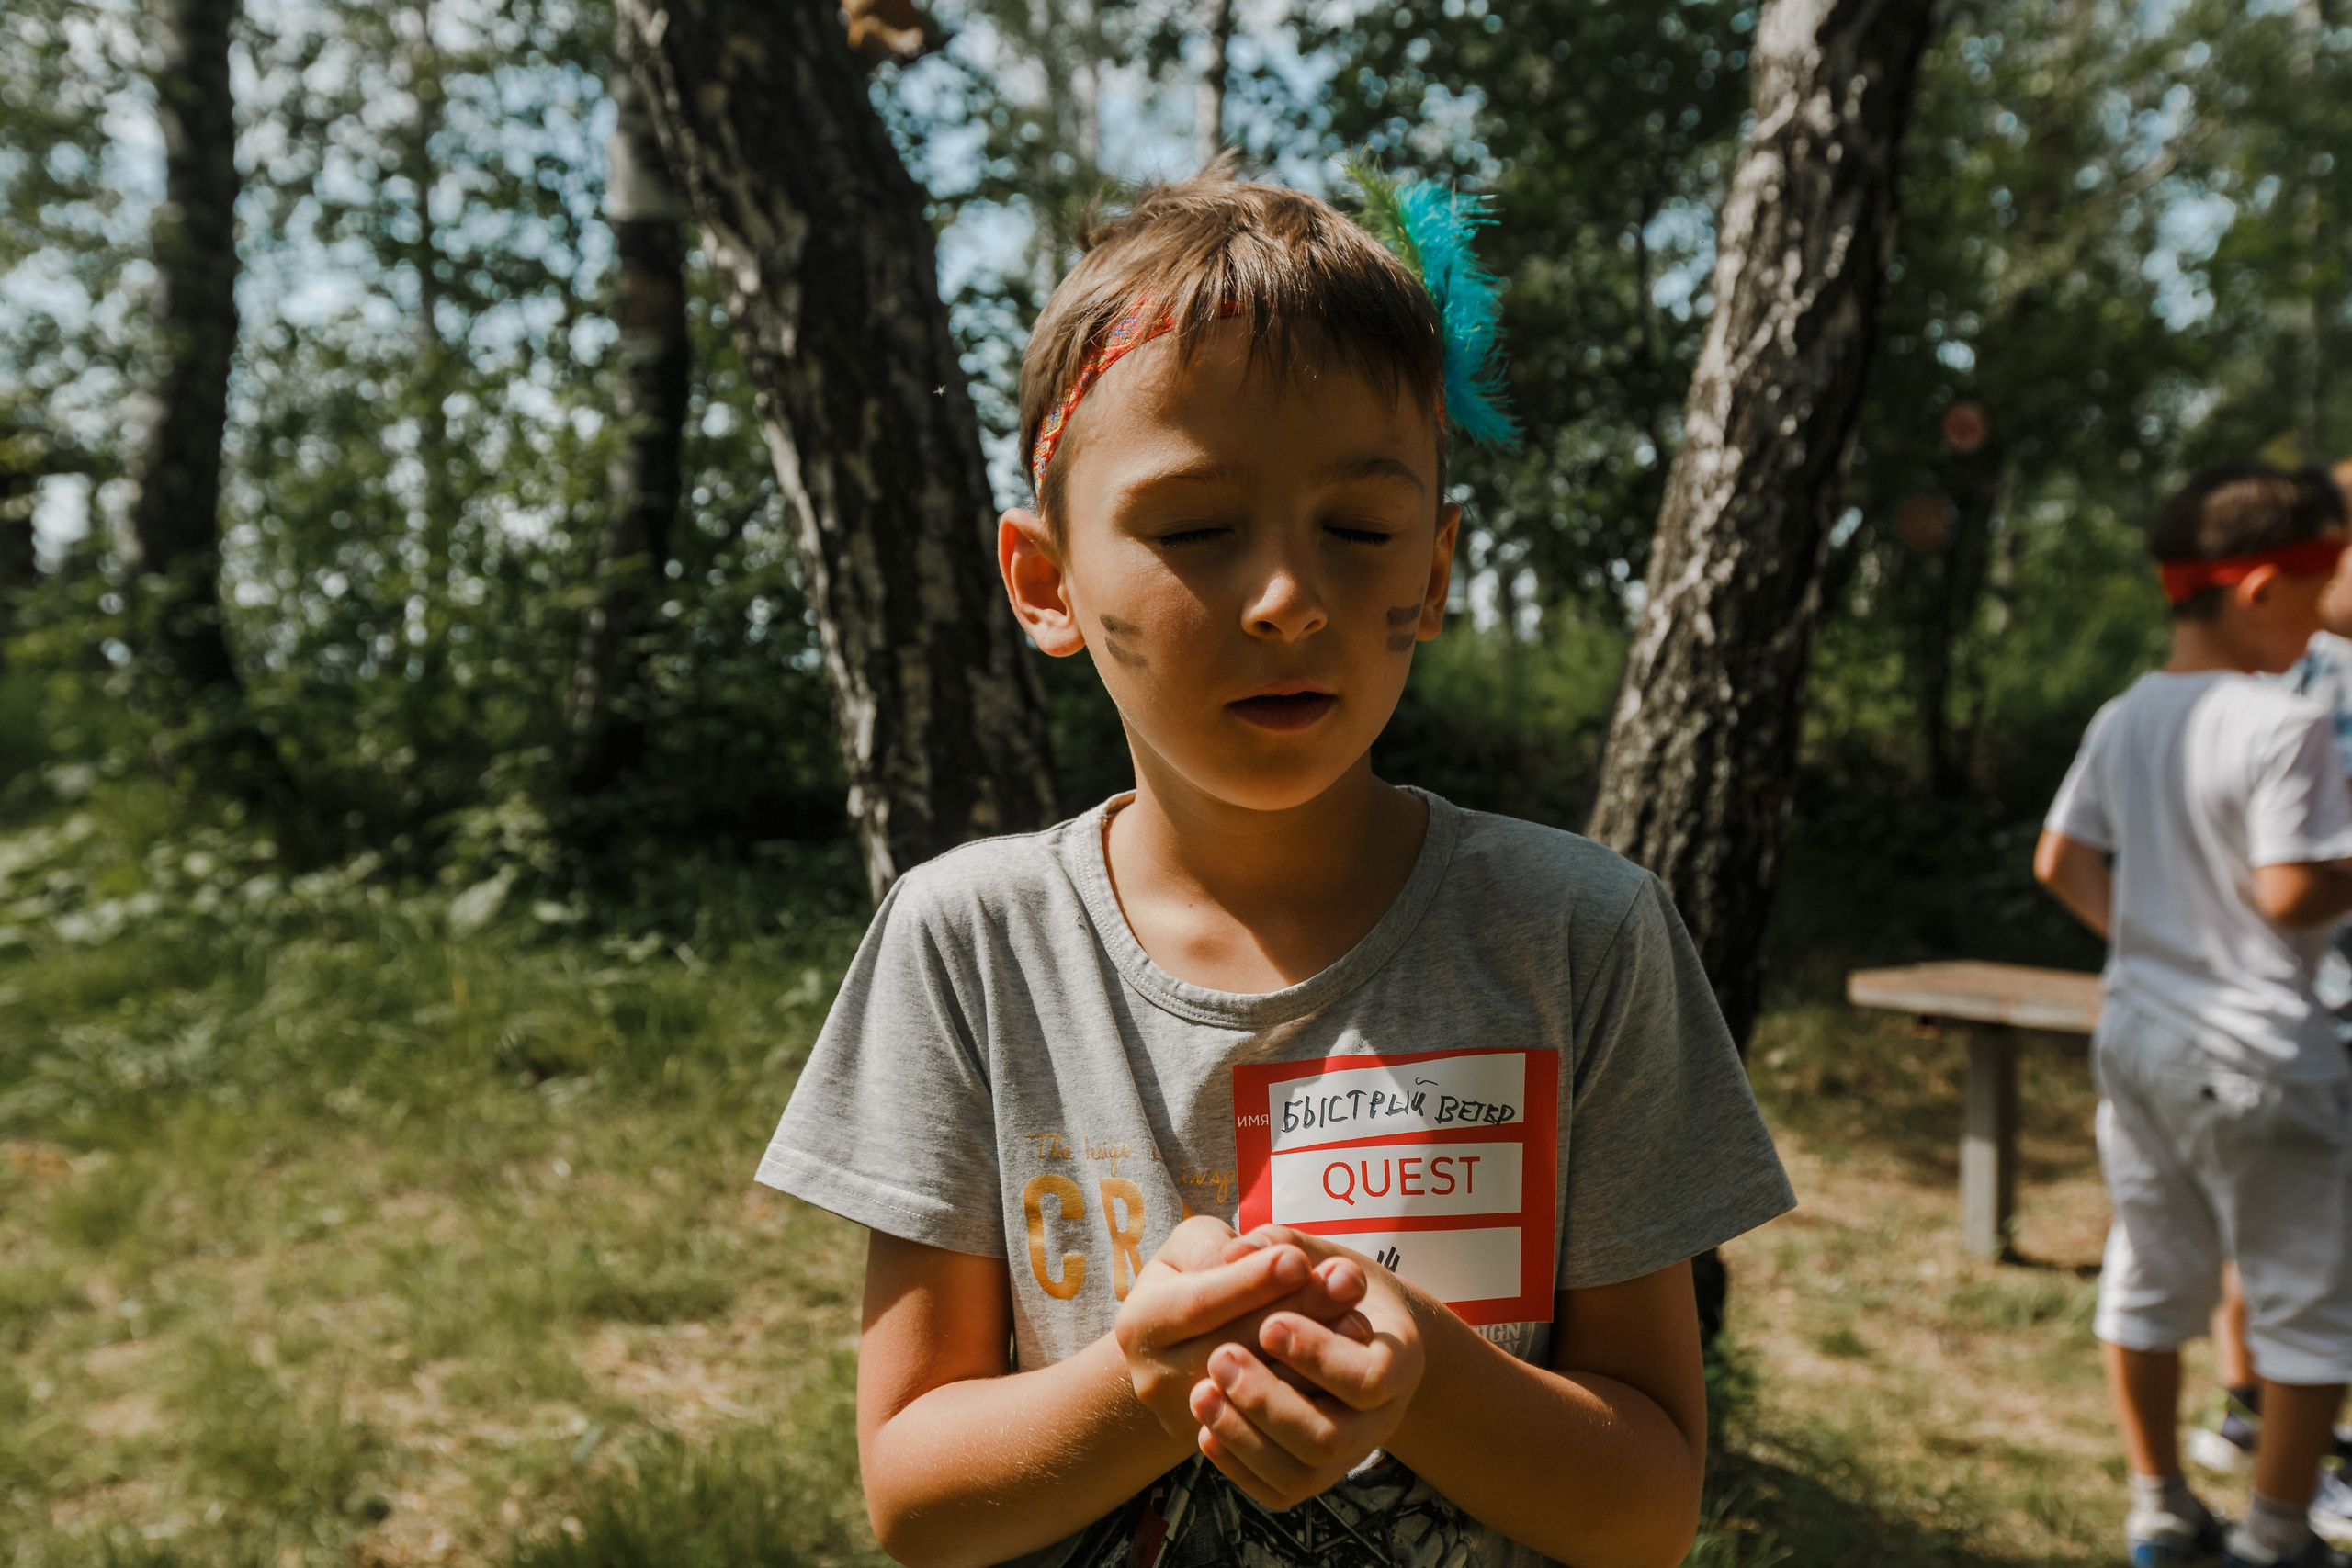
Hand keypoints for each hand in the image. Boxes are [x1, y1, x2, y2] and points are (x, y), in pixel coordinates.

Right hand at [1115, 1217, 1371, 1442]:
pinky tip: (1352, 1351)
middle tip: (1347, 1278)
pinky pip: (1283, 1429)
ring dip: (1318, 1353)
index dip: (1252, 1283)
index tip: (1299, 1258)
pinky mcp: (1232, 1453)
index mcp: (1138, 1326)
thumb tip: (1245, 1256)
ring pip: (1264, 1395)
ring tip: (1357, 1313)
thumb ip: (1216, 1246)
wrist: (1192, 1345)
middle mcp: (1156, 1383)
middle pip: (1235, 1350)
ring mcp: (1193, 1424)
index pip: (1198, 1305)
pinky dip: (1322, 1388)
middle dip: (1297, 1310)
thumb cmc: (1199, 1277)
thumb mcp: (1195, 1244)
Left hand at [1185, 1226, 1426, 1511]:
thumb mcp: (1310, 1250)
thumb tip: (1237, 1251)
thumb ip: (1277, 1244)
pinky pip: (1278, 1491)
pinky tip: (1206, 1427)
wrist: (1345, 1326)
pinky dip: (1239, 1464)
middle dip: (1268, 1400)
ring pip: (1301, 1474)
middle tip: (1220, 1358)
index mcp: (1400, 1356)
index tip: (1269, 1323)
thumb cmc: (1323, 1278)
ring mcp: (1349, 1454)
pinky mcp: (1312, 1477)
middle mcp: (1384, 1417)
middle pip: (1329, 1438)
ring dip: (1246, 1435)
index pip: (1368, 1379)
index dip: (1316, 1356)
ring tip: (1201, 1392)